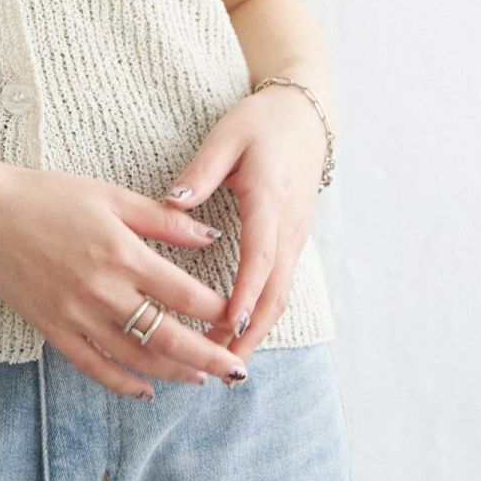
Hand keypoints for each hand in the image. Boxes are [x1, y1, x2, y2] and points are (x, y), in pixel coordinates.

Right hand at [0, 162, 254, 398]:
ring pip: (135, 358)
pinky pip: (93, 366)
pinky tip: (147, 389)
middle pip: (169, 337)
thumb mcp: (113, 196)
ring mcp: (76, 315)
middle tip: (237, 371)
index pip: (186, 294)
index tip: (238, 315)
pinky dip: (123, 383)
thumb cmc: (50, 197)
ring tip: (201, 378)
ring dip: (173, 372)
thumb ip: (164, 220)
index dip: (219, 310)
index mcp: (123, 254)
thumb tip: (211, 236)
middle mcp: (103, 291)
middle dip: (209, 357)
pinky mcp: (53, 328)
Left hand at [160, 85, 326, 361]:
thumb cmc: (260, 124)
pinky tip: (238, 333)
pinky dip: (262, 313)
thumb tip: (175, 199)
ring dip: (257, 330)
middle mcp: (288, 227)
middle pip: (275, 291)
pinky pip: (280, 284)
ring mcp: (295, 237)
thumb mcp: (227, 136)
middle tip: (222, 365)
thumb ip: (201, 170)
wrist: (305, 115)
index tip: (229, 325)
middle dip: (251, 332)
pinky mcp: (292, 240)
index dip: (247, 294)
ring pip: (280, 294)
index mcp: (269, 201)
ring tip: (225, 361)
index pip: (260, 257)